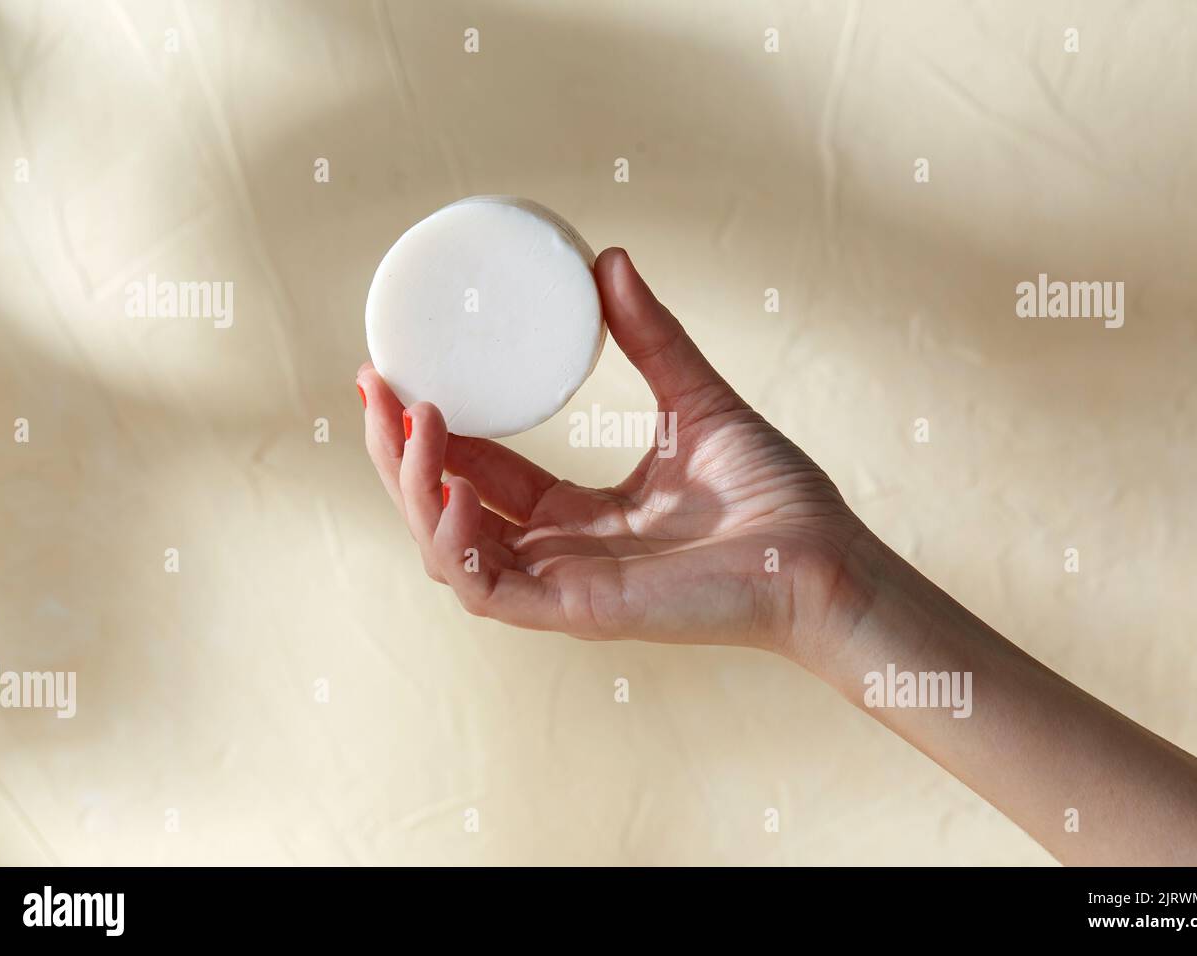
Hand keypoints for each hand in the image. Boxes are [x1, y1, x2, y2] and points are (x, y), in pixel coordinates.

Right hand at [357, 248, 871, 656]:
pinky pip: (485, 587)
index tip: (394, 369)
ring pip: (445, 548)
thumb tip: (609, 260)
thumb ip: (650, 338)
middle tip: (374, 383)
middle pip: (441, 507)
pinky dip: (453, 539)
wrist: (823, 555)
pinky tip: (450, 483)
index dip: (427, 428)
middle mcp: (556, 550)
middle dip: (394, 449)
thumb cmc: (772, 494)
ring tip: (409, 417)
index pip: (476, 471)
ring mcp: (559, 583)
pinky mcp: (575, 610)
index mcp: (575, 513)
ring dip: (410, 484)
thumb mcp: (693, 398)